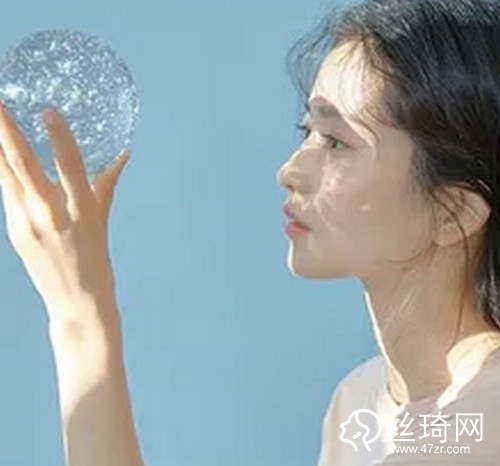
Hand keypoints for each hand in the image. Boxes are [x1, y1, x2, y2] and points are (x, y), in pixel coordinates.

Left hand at [0, 101, 129, 323]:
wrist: (77, 302)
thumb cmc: (96, 260)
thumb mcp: (102, 220)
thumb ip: (106, 184)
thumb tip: (122, 155)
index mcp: (82, 211)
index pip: (70, 167)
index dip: (60, 138)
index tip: (49, 111)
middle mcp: (51, 215)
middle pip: (23, 165)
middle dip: (5, 130)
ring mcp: (27, 223)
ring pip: (5, 176)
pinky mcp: (13, 231)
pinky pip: (6, 192)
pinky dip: (1, 170)